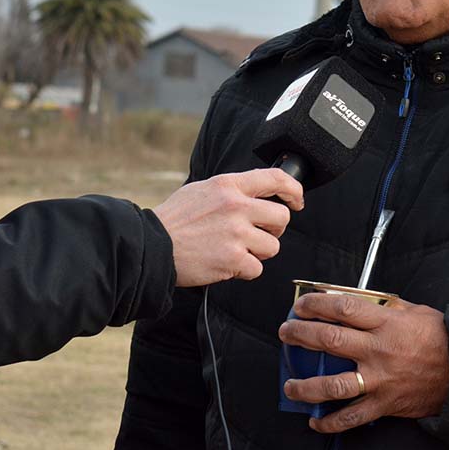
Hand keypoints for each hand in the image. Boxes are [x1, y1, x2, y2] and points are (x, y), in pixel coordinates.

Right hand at [154, 169, 303, 285]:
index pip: (276, 178)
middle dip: (274, 230)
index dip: (293, 190)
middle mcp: (236, 206)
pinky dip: (244, 270)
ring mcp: (236, 233)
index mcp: (229, 185)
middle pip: (282, 218)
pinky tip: (226, 264)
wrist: (151, 246)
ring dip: (258, 252)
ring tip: (235, 250)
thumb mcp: (201, 190)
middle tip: (258, 235)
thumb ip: (230, 191)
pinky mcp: (232, 259)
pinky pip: (256, 268)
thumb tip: (255, 195)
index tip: (296, 200)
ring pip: (272, 246)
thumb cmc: (174, 220)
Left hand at [278, 292, 448, 433]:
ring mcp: (380, 380)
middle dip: (300, 335)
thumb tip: (362, 302)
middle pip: (330, 340)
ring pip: (332, 384)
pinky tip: (314, 419)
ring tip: (290, 383)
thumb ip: (388, 307)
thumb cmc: (442, 340)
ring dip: (305, 385)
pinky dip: (329, 422)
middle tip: (286, 333)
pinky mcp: (384, 404)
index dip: (316, 304)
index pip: (342, 309)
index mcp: (387, 324)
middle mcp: (379, 351)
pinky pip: (351, 417)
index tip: (301, 305)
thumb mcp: (417, 312)